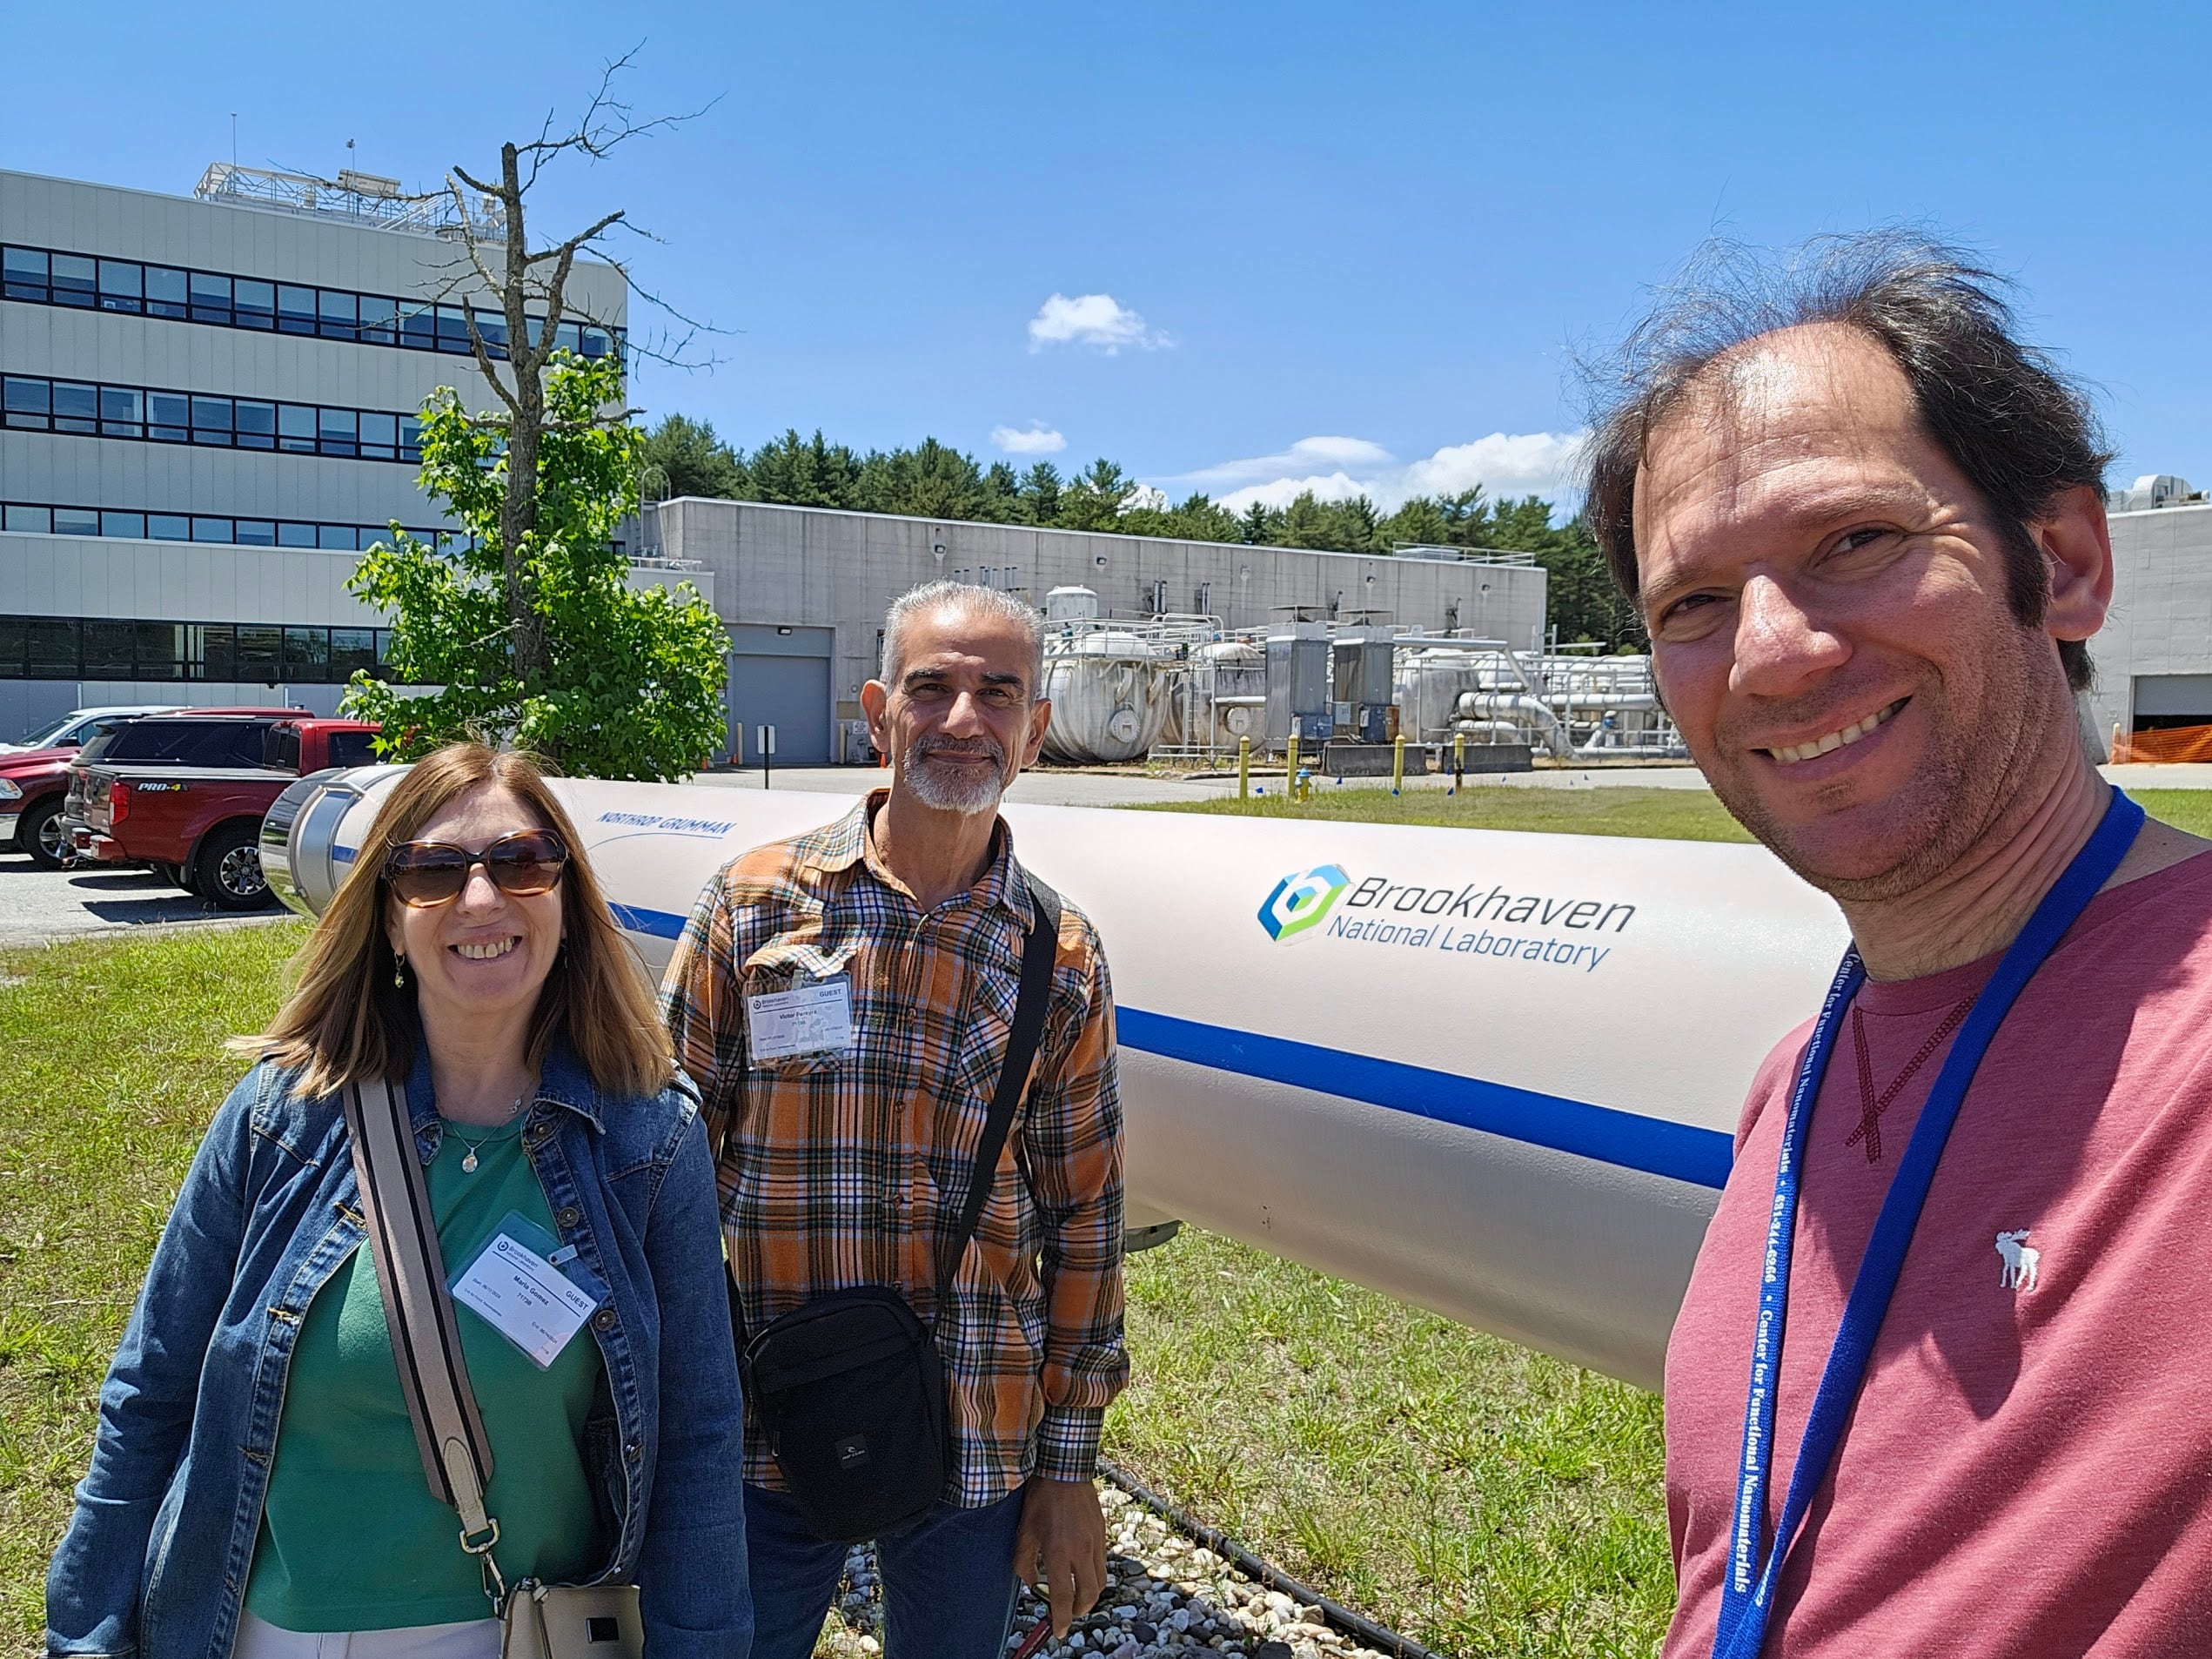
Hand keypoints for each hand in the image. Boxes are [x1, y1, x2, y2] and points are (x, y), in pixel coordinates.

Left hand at [1011, 1475, 1106, 1637]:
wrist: (1065, 1469)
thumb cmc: (1040, 1499)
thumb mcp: (1024, 1531)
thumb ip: (1024, 1563)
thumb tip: (1032, 1583)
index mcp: (1058, 1552)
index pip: (1061, 1597)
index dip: (1061, 1619)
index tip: (1058, 1632)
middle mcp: (1080, 1550)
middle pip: (1088, 1595)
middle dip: (1078, 1611)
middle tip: (1067, 1613)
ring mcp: (1095, 1541)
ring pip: (1100, 1581)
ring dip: (1089, 1595)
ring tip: (1076, 1595)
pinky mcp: (1102, 1532)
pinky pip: (1103, 1563)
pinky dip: (1094, 1575)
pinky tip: (1082, 1571)